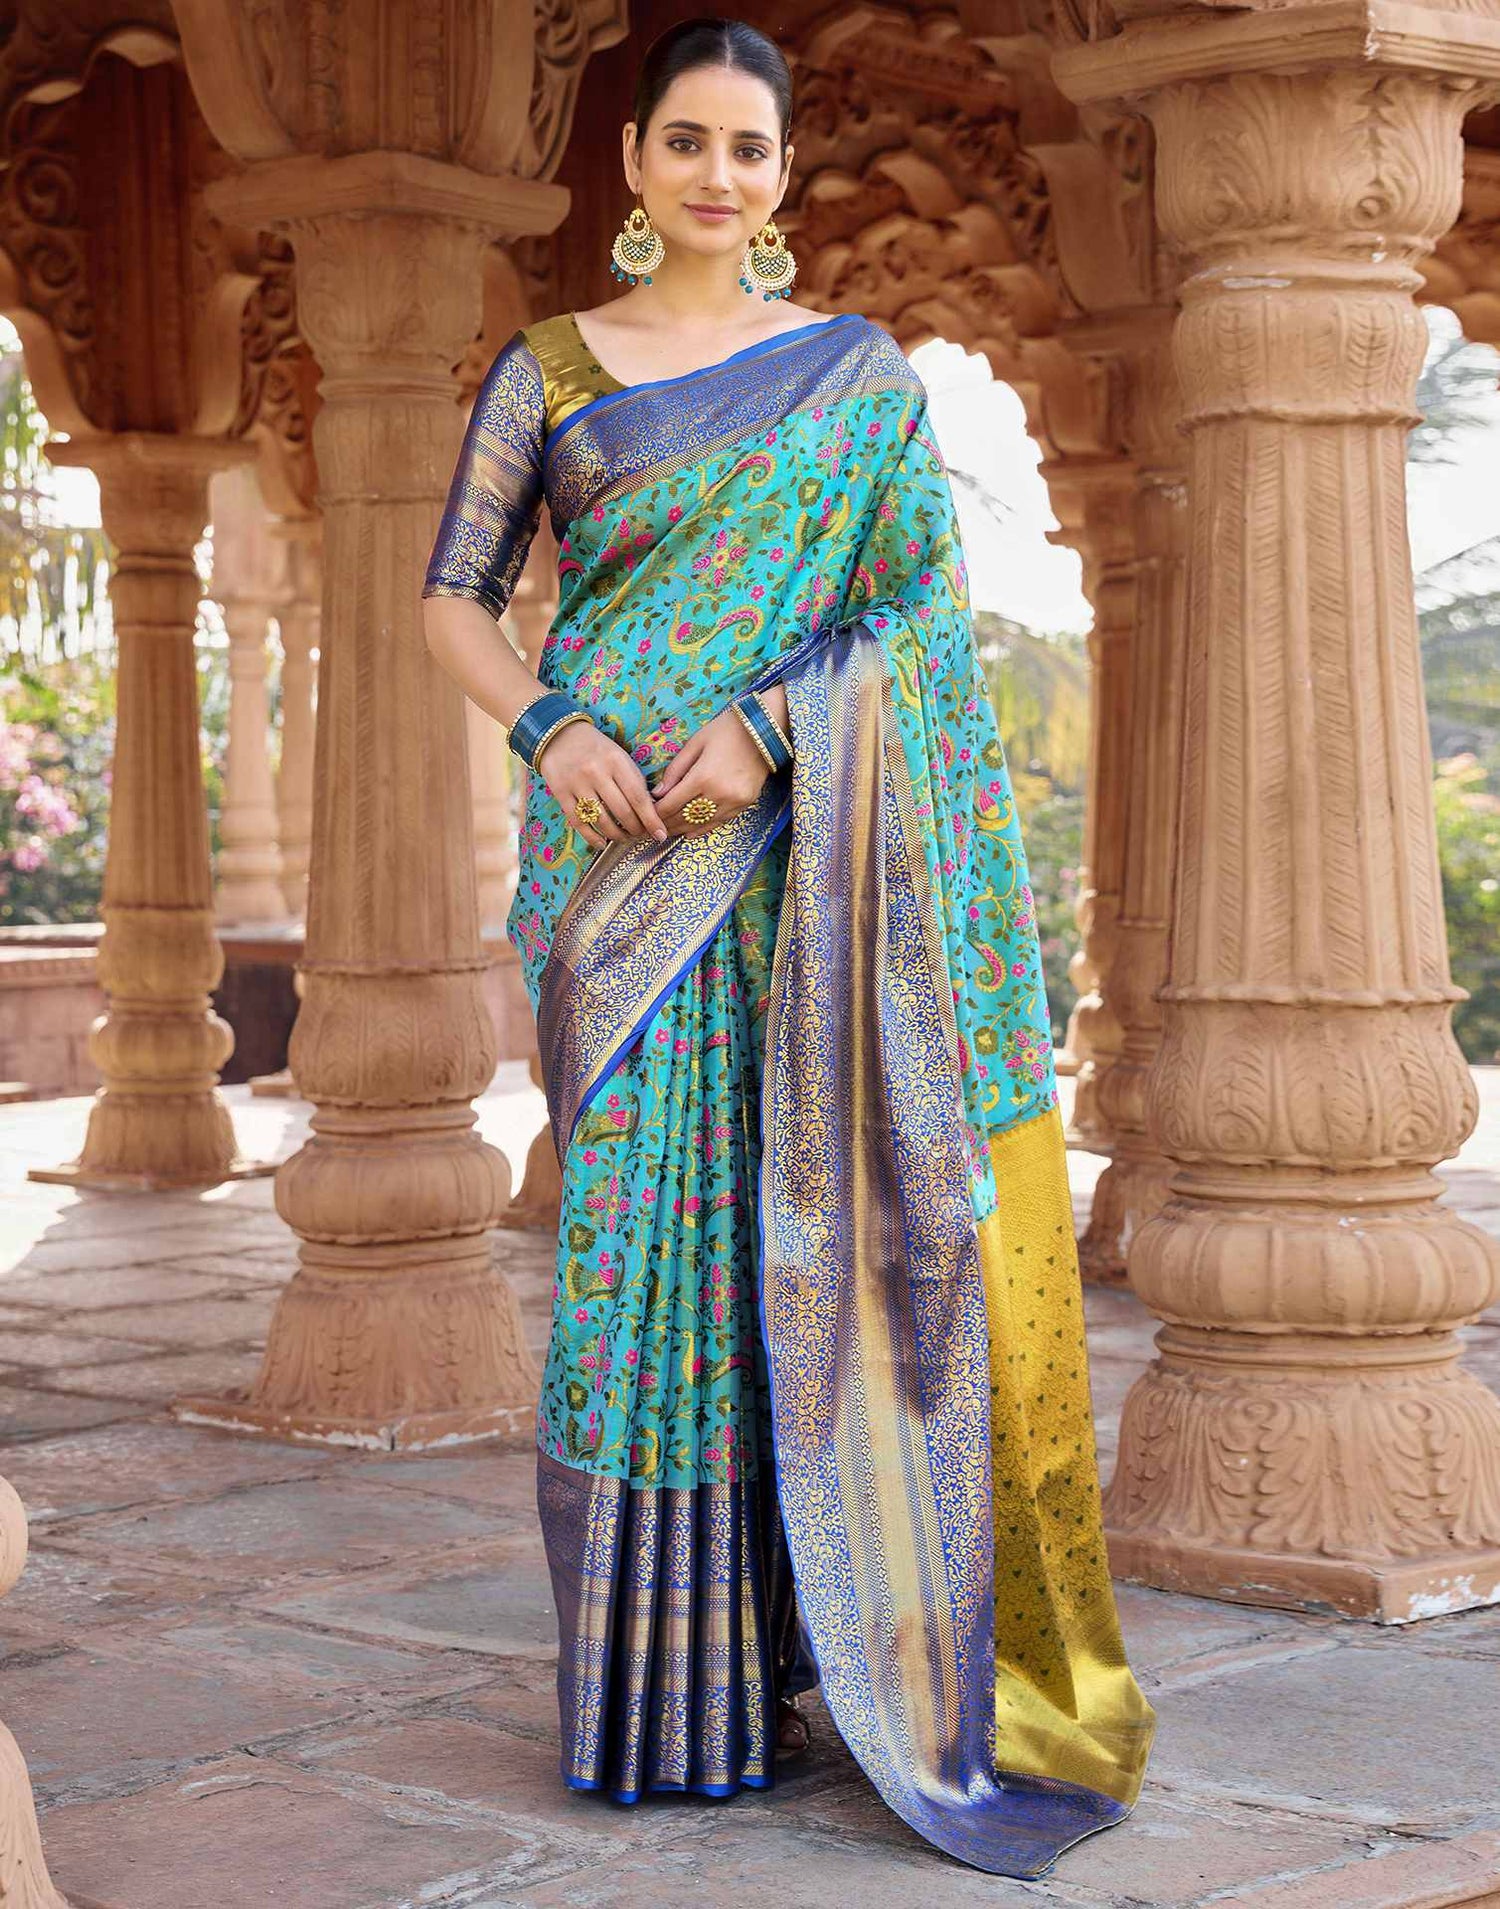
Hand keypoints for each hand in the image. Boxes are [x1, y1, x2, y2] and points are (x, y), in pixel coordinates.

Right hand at [538, 720, 667, 851]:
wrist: (559, 735)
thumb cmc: (597, 749)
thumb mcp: (620, 756)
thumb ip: (634, 780)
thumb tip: (651, 812)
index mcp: (616, 761)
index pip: (638, 796)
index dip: (651, 819)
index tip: (660, 835)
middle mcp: (597, 772)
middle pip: (622, 812)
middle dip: (635, 829)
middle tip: (641, 835)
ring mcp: (577, 783)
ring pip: (601, 820)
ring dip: (616, 835)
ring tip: (623, 837)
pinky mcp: (561, 793)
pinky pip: (579, 822)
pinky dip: (592, 837)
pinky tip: (601, 843)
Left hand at [651, 705, 771, 836]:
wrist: (764, 730)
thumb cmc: (725, 731)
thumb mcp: (695, 744)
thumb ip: (675, 770)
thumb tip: (658, 794)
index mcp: (702, 777)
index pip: (671, 804)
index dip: (655, 813)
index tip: (645, 815)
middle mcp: (719, 794)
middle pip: (684, 818)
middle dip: (666, 824)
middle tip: (652, 828)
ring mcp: (734, 802)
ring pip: (701, 824)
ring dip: (682, 829)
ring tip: (667, 831)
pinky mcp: (745, 804)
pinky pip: (719, 822)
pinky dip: (702, 828)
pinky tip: (689, 832)